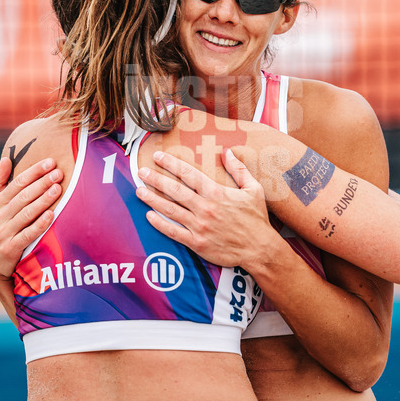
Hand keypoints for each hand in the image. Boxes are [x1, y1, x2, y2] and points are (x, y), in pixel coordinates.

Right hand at [0, 155, 62, 291]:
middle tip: (59, 173)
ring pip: (26, 213)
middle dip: (42, 183)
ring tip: (58, 188)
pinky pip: (28, 234)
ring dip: (43, 200)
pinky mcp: (10, 249)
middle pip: (23, 196)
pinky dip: (39, 224)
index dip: (34, 172)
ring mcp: (3, 233)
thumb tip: (6, 159)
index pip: (17, 183)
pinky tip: (51, 214)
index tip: (50, 162)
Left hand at [136, 148, 280, 270]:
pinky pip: (173, 232)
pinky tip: (148, 216)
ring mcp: (200, 226)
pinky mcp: (197, 243)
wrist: (260, 249)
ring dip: (152, 199)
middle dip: (155, 179)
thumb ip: (239, 169)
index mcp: (217, 193)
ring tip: (139, 191)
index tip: (158, 156)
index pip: (188, 174)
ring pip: (170, 210)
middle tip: (141, 172)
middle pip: (174, 190)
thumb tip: (227, 152)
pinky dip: (159, 224)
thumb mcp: (253, 189)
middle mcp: (205, 208)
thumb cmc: (257, 219)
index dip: (171, 163)